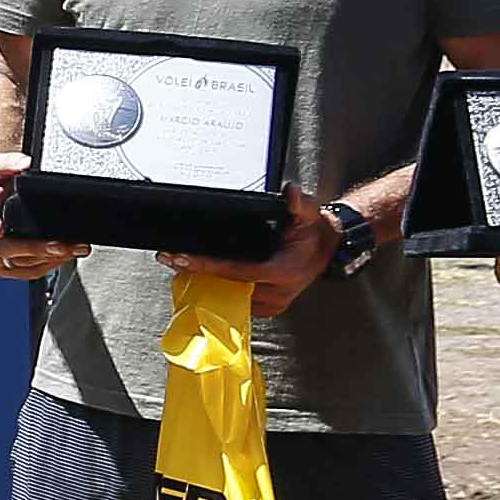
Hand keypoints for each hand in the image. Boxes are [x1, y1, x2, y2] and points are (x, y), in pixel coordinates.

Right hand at [0, 153, 75, 281]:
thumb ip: (9, 161)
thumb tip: (24, 163)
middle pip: (5, 248)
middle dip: (37, 248)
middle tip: (61, 245)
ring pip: (19, 264)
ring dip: (48, 258)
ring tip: (72, 249)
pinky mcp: (4, 267)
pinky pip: (26, 272)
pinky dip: (46, 266)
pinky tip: (62, 257)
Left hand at [168, 185, 337, 317]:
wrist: (328, 250)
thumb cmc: (315, 233)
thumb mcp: (309, 213)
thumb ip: (299, 203)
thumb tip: (290, 192)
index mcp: (283, 271)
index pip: (237, 272)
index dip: (208, 266)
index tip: (183, 259)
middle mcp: (277, 292)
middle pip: (227, 287)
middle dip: (197, 274)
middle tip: (171, 259)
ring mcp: (273, 303)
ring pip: (229, 297)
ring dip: (205, 284)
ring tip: (179, 266)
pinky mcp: (268, 307)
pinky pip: (237, 302)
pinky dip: (219, 291)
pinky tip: (201, 278)